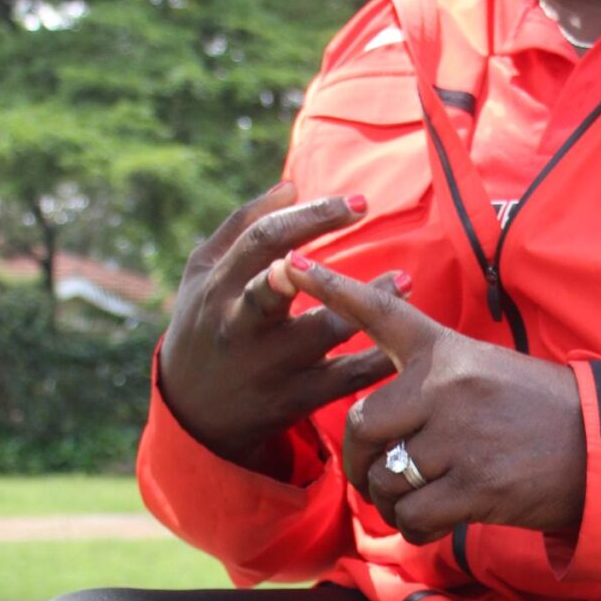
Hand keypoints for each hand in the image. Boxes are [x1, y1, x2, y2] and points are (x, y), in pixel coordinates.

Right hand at [157, 188, 398, 464]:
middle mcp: (239, 325)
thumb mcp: (203, 273)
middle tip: (372, 236)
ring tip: (406, 281)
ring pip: (322, 332)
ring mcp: (268, 365)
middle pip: (279, 287)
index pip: (263, 241)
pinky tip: (407, 338)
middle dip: (320, 260)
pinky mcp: (295, 399)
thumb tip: (290, 185)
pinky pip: (345, 379)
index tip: (359, 202)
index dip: (311, 216)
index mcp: (219, 287)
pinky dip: (378, 361)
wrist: (193, 415)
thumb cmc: (203, 327)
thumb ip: (242, 226)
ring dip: (366, 305)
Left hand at [283, 257, 586, 541]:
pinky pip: (412, 516)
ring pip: (383, 478)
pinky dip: (414, 528)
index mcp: (447, 353)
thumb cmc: (543, 412)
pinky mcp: (473, 486)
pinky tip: (436, 521)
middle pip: (360, 425)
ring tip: (419, 500)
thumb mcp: (489, 372)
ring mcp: (458, 438)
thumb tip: (381, 428)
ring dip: (390, 501)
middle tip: (377, 476)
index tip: (290, 264)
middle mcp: (445, 389)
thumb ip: (434, 385)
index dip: (332, 289)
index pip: (380, 315)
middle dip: (360, 461)